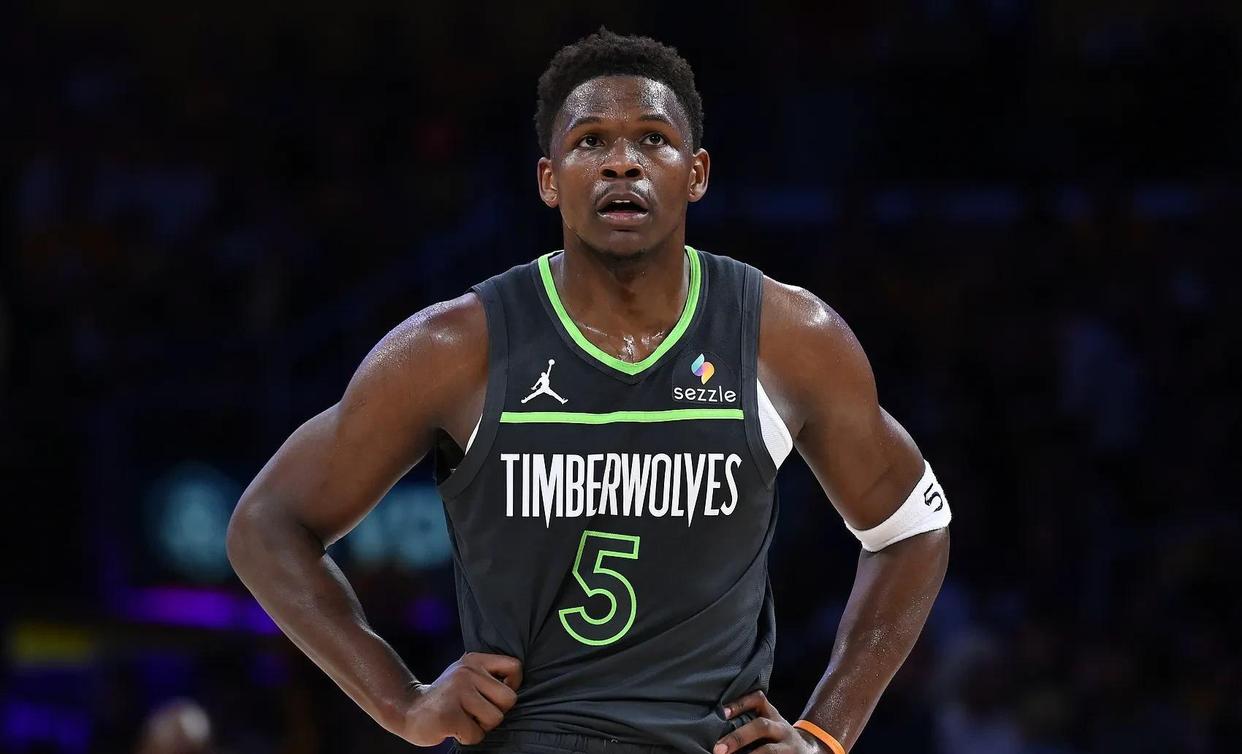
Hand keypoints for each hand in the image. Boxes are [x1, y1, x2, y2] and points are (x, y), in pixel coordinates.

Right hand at [396, 651, 522, 745]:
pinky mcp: (448, 715)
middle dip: (497, 712)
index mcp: (474, 660)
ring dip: (482, 726)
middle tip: (477, 712)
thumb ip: (488, 676)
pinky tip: (453, 728)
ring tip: (464, 719)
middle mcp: (466, 672)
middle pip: (509, 699)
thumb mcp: (466, 675)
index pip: (515, 667)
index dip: (513, 686)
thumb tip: (516, 687)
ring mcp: (457, 692)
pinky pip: (477, 734)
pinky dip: (468, 737)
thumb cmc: (446, 697)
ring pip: (495, 718)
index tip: (495, 695)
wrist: (408, 710)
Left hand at [713, 690, 825, 753]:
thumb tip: (717, 724)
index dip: (740, 703)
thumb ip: (751, 721)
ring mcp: (788, 746)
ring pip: (769, 750)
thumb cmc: (777, 737)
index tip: (722, 712)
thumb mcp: (770, 724)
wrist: (809, 751)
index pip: (758, 700)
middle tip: (718, 749)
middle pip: (761, 727)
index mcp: (773, 715)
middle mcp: (782, 728)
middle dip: (738, 737)